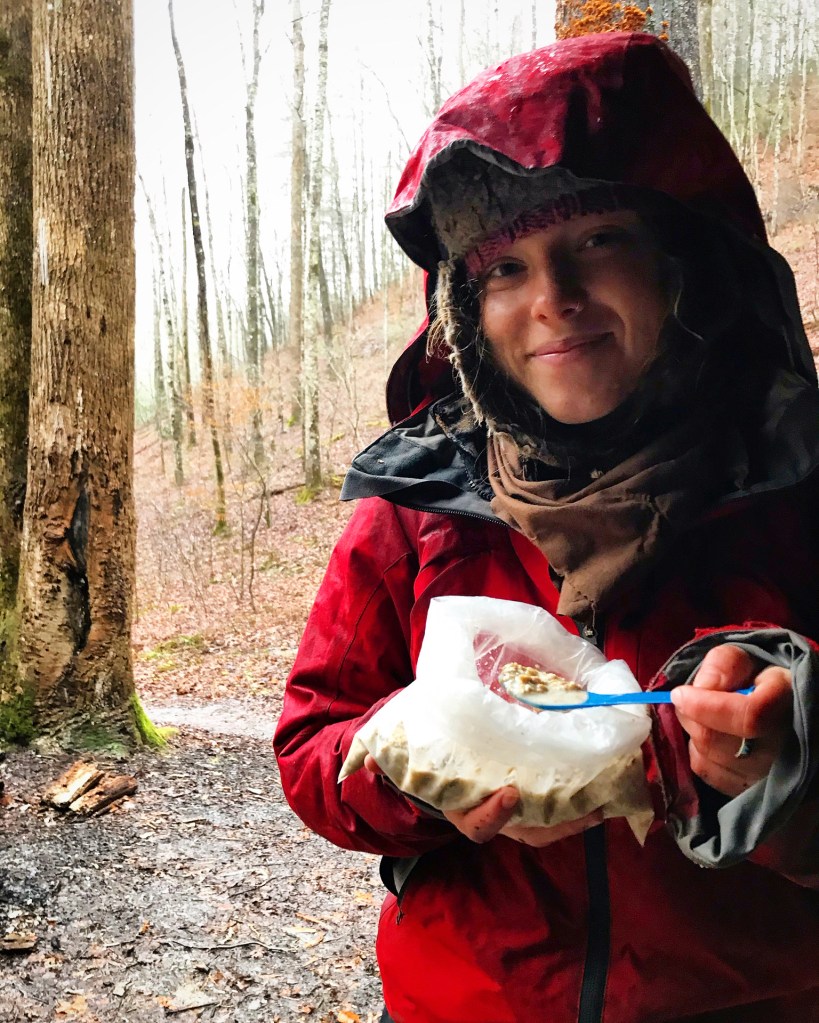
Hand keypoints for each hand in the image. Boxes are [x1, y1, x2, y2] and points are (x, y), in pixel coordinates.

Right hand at [363, 755, 601, 845]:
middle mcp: (488, 815)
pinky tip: (603, 783)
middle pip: (527, 832)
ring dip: (578, 816)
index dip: (493, 814)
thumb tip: (371, 754)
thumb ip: (390, 751)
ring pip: (548, 825)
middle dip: (559, 824)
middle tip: (587, 807)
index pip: (477, 825)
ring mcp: (512, 810)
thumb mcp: (405, 748)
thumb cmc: (420, 752)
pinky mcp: (530, 798)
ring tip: (606, 799)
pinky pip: (557, 808)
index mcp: (458, 807)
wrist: (426, 763)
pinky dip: (579, 801)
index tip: (510, 793)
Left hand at [670, 644, 791, 796]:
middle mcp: (784, 747)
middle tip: (690, 698)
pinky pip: (707, 773)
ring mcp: (768, 775)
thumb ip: (726, 663)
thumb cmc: (763, 684)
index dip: (705, 706)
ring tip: (707, 717)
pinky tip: (714, 738)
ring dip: (694, 733)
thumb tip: (702, 686)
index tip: (681, 693)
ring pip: (707, 757)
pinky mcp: (750, 790)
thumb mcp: (750, 660)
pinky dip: (700, 752)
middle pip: (715, 739)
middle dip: (691, 715)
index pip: (748, 716)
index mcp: (787, 705)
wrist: (785, 714)